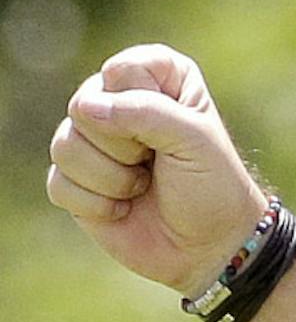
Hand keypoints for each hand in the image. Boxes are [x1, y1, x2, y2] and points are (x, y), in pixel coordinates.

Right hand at [47, 45, 268, 294]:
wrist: (210, 249)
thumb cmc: (211, 189)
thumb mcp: (194, 140)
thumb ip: (144, 110)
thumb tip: (84, 109)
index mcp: (154, 75)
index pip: (118, 72)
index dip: (143, 108)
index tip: (176, 134)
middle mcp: (116, 99)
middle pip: (83, 107)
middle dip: (124, 148)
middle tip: (156, 165)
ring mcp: (91, 140)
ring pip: (65, 146)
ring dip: (111, 179)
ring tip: (141, 187)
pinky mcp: (75, 180)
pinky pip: (58, 183)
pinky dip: (95, 205)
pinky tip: (122, 210)